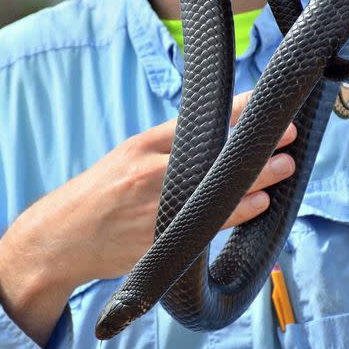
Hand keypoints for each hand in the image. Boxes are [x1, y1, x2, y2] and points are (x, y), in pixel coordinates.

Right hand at [0, 91, 296, 344]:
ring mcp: (154, 209)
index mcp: (142, 147)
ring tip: (283, 171)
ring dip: (254, 182)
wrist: (61, 237)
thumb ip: (167, 147)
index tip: (266, 107)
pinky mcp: (156, 241)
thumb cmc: (100, 193)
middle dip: (254, 150)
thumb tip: (216, 133)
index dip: (236, 114)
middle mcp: (149, 174)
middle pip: (211, 158)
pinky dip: (234, 215)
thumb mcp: (127, 157)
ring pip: (213, 193)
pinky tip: (256, 206)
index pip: (196, 124)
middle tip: (287, 141)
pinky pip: (203, 226)